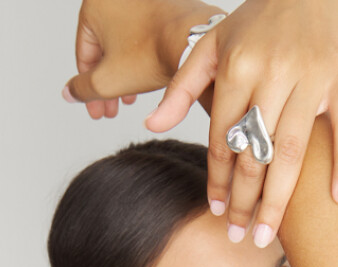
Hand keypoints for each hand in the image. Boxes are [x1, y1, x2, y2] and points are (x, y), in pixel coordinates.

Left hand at [63, 0, 337, 247]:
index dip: (217, 180)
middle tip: (238, 237)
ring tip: (266, 236)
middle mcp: (272, 74)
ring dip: (278, 200)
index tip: (215, 213)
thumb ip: (181, 86)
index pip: (223, 138)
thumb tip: (153, 125)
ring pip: (290, 152)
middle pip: (253, 153)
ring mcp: (311, 79)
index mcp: (237, 67)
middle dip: (243, 201)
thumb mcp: (212, 43)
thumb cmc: (259, 21)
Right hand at [63, 0, 220, 118]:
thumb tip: (70, 92)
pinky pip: (144, 37)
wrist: (193, 42)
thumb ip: (83, 89)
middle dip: (107, 84)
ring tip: (129, 99)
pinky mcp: (162, 7)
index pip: (84, 55)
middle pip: (104, 50)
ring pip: (124, 45)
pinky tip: (146, 78)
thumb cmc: (153, 54)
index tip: (97, 111)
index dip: (88, 89)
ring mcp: (141, 0)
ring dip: (123, 74)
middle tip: (111, 109)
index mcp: (94, 6)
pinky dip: (141, 59)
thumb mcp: (108, 81)